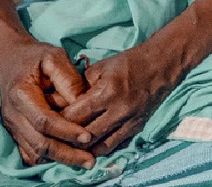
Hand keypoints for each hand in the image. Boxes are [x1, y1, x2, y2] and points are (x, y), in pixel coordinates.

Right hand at [0, 39, 95, 167]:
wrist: (9, 60)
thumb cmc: (35, 57)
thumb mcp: (54, 57)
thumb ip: (68, 79)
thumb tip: (82, 103)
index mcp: (20, 95)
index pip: (44, 121)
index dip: (66, 131)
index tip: (88, 136)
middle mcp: (13, 115)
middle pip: (39, 143)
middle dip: (66, 154)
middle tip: (91, 160)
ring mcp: (12, 126)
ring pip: (35, 152)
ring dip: (60, 159)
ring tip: (84, 161)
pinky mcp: (15, 132)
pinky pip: (29, 153)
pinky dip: (48, 159)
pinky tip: (67, 158)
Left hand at [59, 40, 187, 155]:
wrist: (161, 65)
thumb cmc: (128, 63)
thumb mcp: (100, 67)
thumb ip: (81, 85)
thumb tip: (65, 102)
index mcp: (106, 92)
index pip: (75, 116)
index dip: (59, 121)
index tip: (50, 120)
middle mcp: (118, 111)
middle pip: (85, 135)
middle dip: (68, 138)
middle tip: (58, 135)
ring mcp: (129, 121)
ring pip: (100, 146)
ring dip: (84, 148)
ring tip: (72, 144)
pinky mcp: (137, 128)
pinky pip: (115, 146)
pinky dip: (101, 148)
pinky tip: (90, 147)